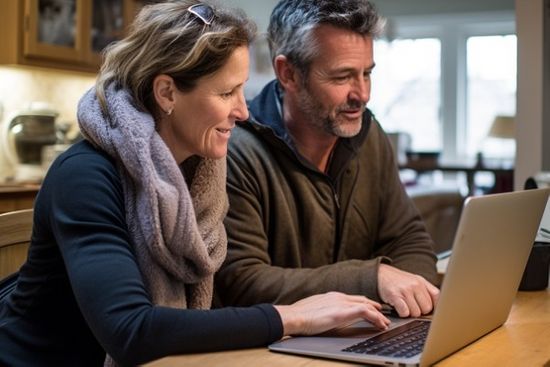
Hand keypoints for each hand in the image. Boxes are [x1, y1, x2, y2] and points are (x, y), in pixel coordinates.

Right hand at [274, 291, 389, 335]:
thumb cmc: (299, 316)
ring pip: (367, 305)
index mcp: (331, 296)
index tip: (371, 309)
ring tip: (384, 322)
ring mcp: (342, 303)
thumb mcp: (314, 309)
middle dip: (374, 307)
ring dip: (378, 315)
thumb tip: (325, 316)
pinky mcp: (343, 312)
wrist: (294, 316)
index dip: (364, 304)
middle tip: (382, 315)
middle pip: (362, 300)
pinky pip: (366, 312)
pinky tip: (380, 324)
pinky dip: (376, 318)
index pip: (352, 298)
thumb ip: (323, 310)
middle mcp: (339, 297)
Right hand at [377, 263, 439, 317]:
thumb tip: (437, 308)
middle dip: (420, 311)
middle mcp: (415, 284)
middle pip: (427, 308)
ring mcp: (405, 290)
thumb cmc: (398, 281)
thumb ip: (425, 291)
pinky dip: (402, 313)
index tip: (429, 309)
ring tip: (404, 305)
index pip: (437, 297)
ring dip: (410, 313)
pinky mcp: (395, 296)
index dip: (434, 306)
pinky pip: (405, 312)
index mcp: (422, 281)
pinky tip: (398, 307)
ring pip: (416, 312)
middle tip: (412, 305)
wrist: (380, 274)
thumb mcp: (414, 281)